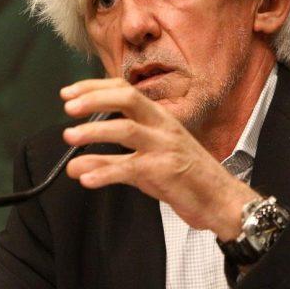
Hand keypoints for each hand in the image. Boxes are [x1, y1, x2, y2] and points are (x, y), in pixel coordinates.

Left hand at [62, 77, 255, 240]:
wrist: (221, 200)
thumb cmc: (186, 178)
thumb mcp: (144, 166)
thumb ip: (109, 163)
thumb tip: (75, 165)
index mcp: (159, 118)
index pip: (124, 90)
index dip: (94, 88)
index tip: (69, 94)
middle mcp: (163, 126)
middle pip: (127, 98)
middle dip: (95, 98)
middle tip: (68, 107)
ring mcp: (165, 147)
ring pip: (126, 129)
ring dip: (95, 132)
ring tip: (71, 137)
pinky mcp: (166, 171)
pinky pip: (131, 168)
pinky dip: (105, 173)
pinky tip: (87, 179)